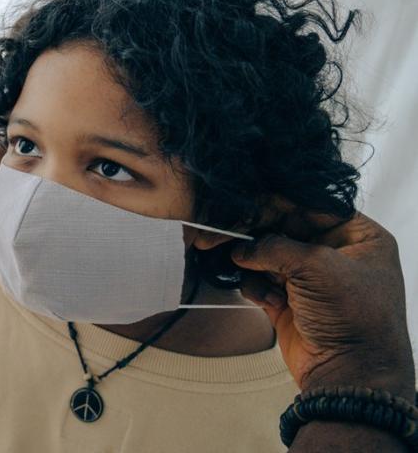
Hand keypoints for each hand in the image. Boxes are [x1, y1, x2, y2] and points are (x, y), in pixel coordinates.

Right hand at [232, 212, 414, 398]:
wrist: (350, 375)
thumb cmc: (355, 318)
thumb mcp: (318, 267)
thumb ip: (275, 246)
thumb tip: (241, 246)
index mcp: (358, 235)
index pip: (308, 205)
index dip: (273, 203)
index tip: (239, 204)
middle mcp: (335, 253)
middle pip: (283, 228)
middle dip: (253, 234)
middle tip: (220, 235)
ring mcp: (311, 278)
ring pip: (267, 254)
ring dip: (252, 263)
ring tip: (240, 267)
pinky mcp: (289, 301)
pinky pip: (260, 281)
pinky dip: (254, 286)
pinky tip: (265, 299)